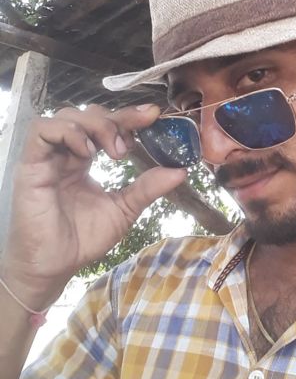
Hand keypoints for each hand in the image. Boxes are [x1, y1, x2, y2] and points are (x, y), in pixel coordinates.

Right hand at [0, 103, 186, 309]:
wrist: (56, 265)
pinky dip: (68, 132)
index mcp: (84, 159)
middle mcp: (65, 153)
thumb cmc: (83, 238)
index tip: (153, 115)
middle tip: (130, 145)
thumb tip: (181, 171)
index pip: (106, 124)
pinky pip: (42, 130)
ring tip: (114, 153)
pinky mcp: (31, 164)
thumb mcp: (124, 209)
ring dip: (96, 125)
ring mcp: (47, 156)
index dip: (129, 116)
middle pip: (88, 113)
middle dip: (115, 119)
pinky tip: (87, 152)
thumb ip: (148, 187)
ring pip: (66, 115)